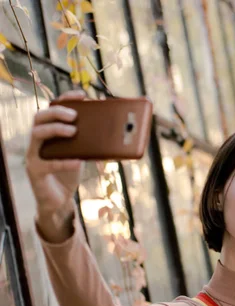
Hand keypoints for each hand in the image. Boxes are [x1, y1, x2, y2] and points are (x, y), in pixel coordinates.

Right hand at [26, 90, 85, 238]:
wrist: (59, 199)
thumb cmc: (69, 171)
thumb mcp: (82, 154)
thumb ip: (91, 143)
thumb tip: (118, 135)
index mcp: (49, 132)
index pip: (52, 109)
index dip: (65, 100)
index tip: (82, 95)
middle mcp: (38, 140)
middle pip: (39, 117)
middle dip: (57, 113)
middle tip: (75, 116)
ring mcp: (33, 155)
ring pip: (36, 134)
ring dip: (56, 130)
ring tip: (74, 132)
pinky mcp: (35, 172)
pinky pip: (46, 164)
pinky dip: (63, 162)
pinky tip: (77, 161)